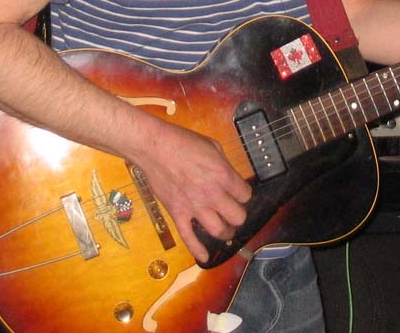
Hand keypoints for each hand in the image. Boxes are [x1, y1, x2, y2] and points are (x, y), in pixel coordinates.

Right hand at [131, 122, 252, 263]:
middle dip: (238, 215)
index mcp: (223, 175)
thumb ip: (224, 164)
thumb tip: (228, 176)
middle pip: (237, 217)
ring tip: (225, 230)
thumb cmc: (183, 142)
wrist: (154, 147)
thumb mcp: (212, 146)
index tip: (238, 192)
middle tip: (233, 211)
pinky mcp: (178, 214)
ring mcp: (194, 206)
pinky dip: (197, 250)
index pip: (245, 195)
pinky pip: (189, 238)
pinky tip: (204, 257)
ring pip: (218, 231)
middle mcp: (212, 194)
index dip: (243, 194)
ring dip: (225, 232)